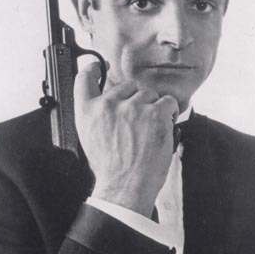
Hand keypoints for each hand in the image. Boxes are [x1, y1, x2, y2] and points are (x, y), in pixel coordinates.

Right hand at [74, 62, 178, 216]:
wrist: (125, 186)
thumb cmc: (111, 168)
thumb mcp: (90, 139)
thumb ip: (97, 115)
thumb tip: (110, 101)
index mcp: (87, 112)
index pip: (84, 79)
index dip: (92, 70)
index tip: (97, 67)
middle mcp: (108, 105)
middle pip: (126, 86)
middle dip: (135, 100)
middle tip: (137, 124)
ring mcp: (132, 108)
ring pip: (149, 94)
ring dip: (153, 108)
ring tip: (150, 131)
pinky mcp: (155, 113)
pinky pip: (167, 102)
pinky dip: (170, 112)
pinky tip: (164, 127)